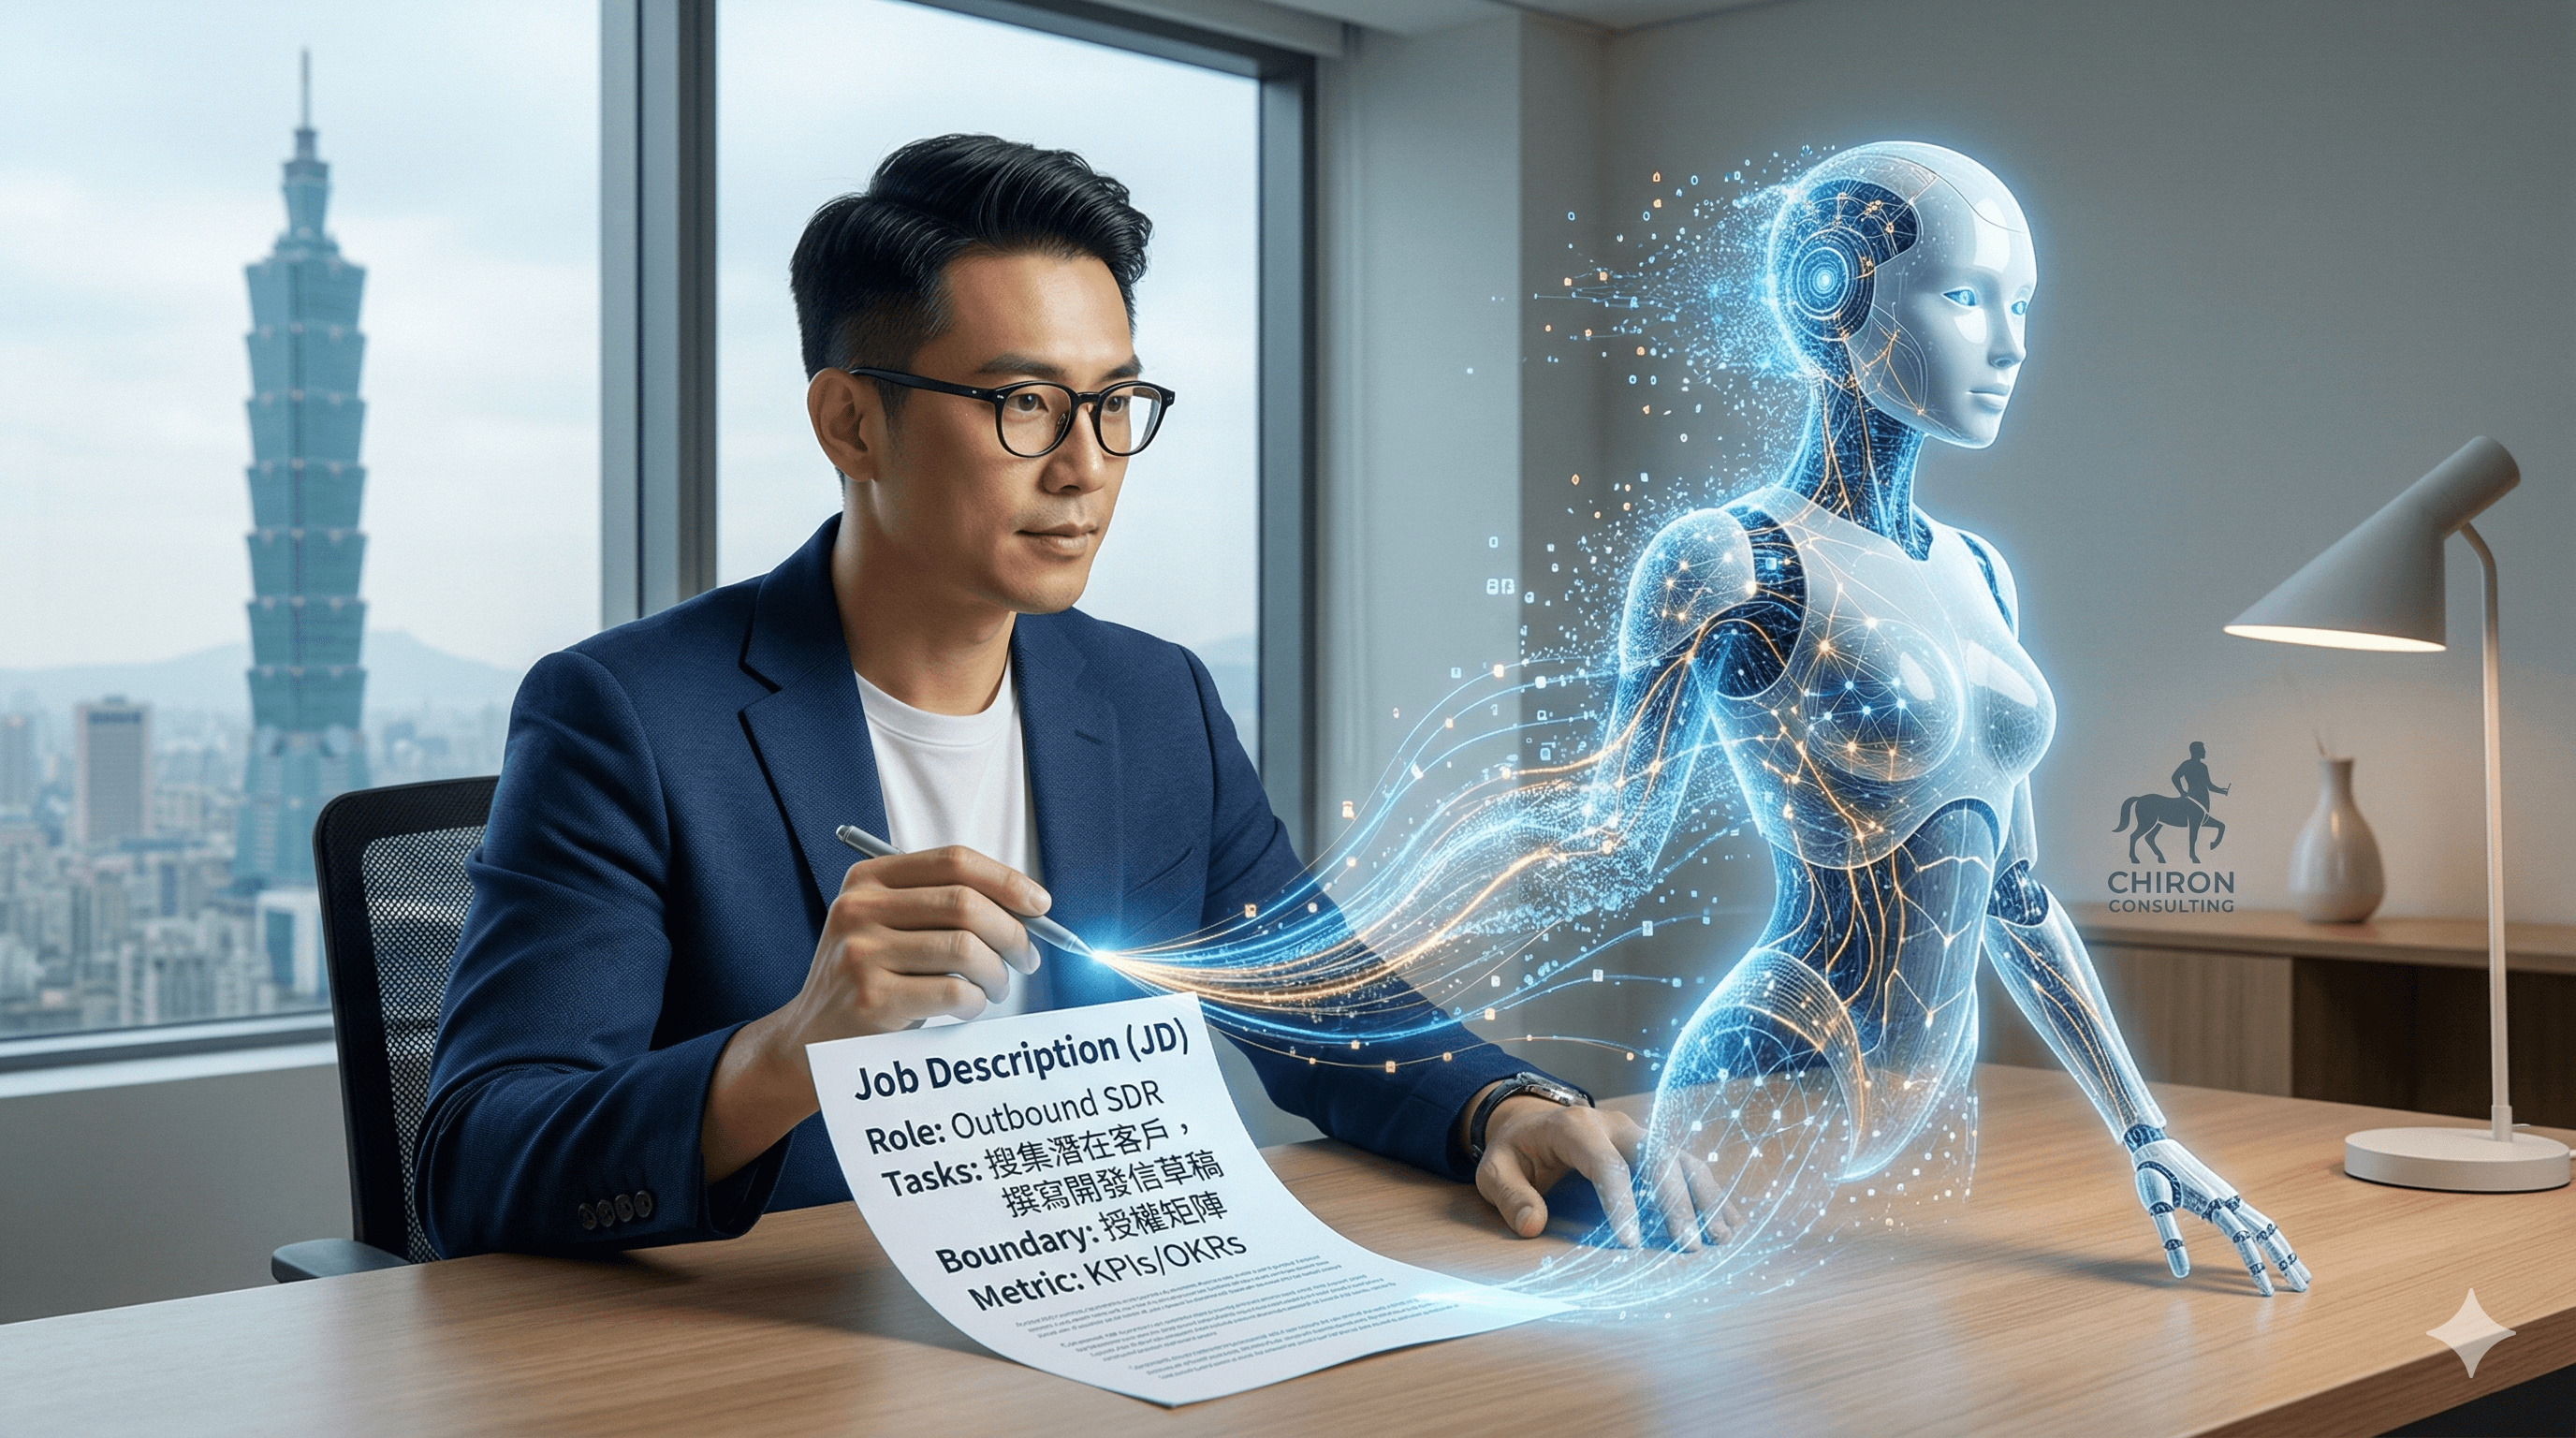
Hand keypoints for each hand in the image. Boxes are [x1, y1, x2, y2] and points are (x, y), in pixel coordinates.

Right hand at [700, 847, 1047, 1181]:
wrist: (808, 1039)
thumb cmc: (870, 979)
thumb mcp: (888, 926)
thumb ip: (942, 907)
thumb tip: (1028, 908)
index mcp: (868, 879)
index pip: (954, 861)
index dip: (1007, 880)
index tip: (1040, 905)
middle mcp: (859, 908)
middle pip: (965, 904)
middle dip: (1013, 932)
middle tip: (1026, 958)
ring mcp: (860, 954)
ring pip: (965, 949)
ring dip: (997, 974)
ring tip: (995, 988)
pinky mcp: (871, 1000)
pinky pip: (953, 992)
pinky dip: (976, 1002)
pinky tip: (968, 1008)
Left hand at [1473, 1096, 1739, 1249]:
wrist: (1530, 1121)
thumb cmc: (1515, 1150)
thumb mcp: (1495, 1169)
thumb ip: (1510, 1195)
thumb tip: (1531, 1225)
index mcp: (1575, 1127)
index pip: (1606, 1163)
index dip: (1621, 1201)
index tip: (1632, 1242)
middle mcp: (1615, 1125)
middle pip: (1655, 1155)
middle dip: (1675, 1200)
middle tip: (1688, 1245)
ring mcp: (1639, 1133)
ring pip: (1680, 1157)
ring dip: (1704, 1196)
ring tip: (1723, 1236)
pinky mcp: (1653, 1146)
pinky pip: (1688, 1164)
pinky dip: (1710, 1192)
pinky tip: (1730, 1222)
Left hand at [2131, 1135, 2311, 1294]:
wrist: (2156, 1146)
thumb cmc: (2152, 1174)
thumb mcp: (2155, 1203)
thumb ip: (2169, 1236)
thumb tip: (2181, 1273)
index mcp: (2213, 1202)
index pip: (2242, 1239)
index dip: (2255, 1265)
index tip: (2266, 1290)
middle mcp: (2229, 1199)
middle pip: (2267, 1233)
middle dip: (2285, 1260)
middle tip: (2302, 1286)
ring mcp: (2231, 1197)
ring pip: (2267, 1226)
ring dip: (2284, 1249)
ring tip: (2300, 1272)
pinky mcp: (2228, 1197)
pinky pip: (2257, 1219)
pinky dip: (2272, 1236)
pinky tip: (2277, 1248)